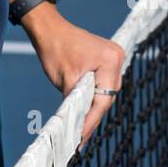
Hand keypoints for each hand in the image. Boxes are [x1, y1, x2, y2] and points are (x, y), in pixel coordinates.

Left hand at [21, 3, 124, 147]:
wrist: (49, 29)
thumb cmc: (55, 49)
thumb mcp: (65, 80)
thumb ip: (75, 103)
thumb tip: (76, 127)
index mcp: (110, 60)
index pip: (103, 99)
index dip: (91, 120)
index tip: (81, 137)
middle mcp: (117, 58)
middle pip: (107, 97)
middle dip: (93, 116)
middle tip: (80, 137)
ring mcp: (114, 57)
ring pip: (105, 92)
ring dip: (93, 108)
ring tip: (81, 129)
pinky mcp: (107, 59)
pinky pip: (102, 84)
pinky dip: (93, 96)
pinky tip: (84, 110)